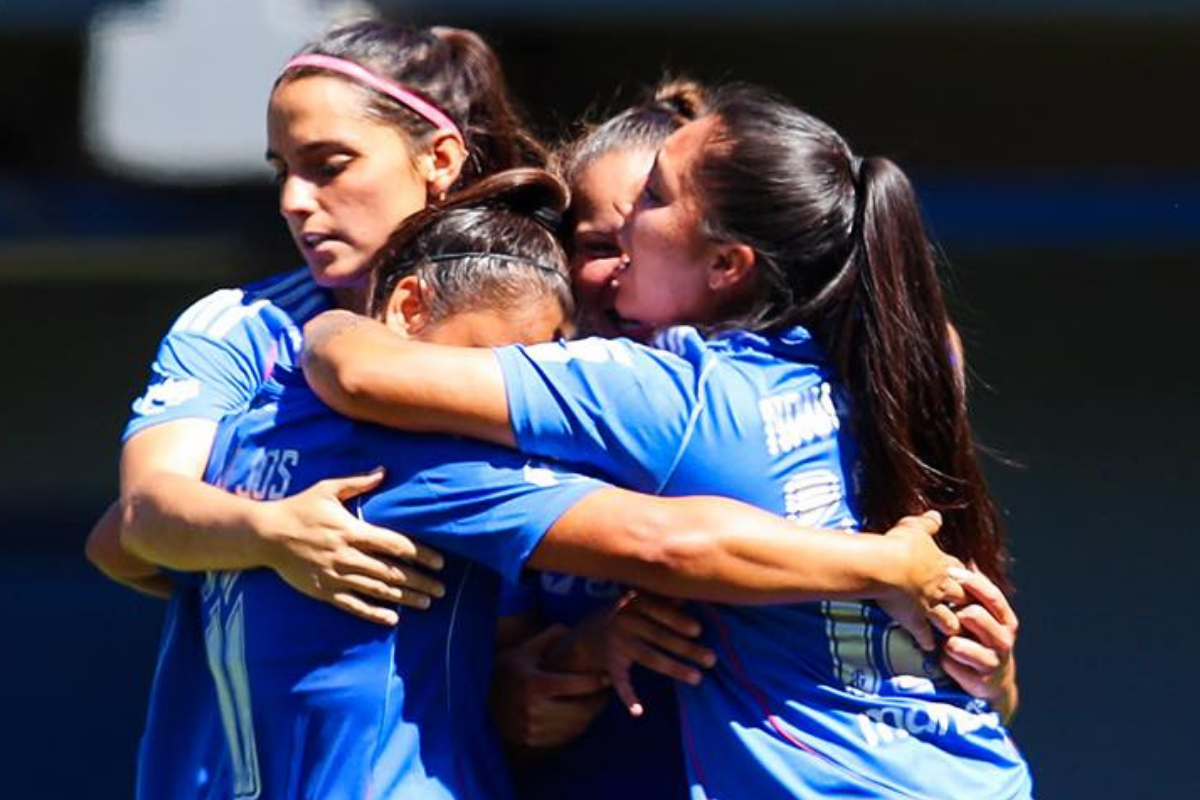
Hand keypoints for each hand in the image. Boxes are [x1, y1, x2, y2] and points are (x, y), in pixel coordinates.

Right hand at [259, 469, 444, 624]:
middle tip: (441, 588)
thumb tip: (384, 471)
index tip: (440, 562)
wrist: (265, 535)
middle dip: (419, 581)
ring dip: (404, 598)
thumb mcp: (327, 489)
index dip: (420, 554)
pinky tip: (392, 619)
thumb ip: (358, 482)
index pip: (394, 545)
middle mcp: (347, 556)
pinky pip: (353, 606)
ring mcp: (335, 576)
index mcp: (352, 531)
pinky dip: (373, 613)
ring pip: (376, 590)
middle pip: (391, 571)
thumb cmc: (299, 508)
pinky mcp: (323, 591)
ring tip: (427, 602)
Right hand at [491, 624, 611, 748]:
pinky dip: (576, 727)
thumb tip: (568, 628)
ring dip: (589, 715)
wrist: (477, 702)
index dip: (598, 680)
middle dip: (598, 701)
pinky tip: (577, 715)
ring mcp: (534, 729)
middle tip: (605, 692)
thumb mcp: (523, 651)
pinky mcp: (533, 741)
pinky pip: (566, 737)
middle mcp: (535, 710)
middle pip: (582, 710)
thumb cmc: (504, 671)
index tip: (608, 676)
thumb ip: (548, 638)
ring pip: (577, 726)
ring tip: (593, 702)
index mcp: (535, 684)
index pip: (579, 685)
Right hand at [577, 591, 714, 717]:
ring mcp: (616, 644)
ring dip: (674, 668)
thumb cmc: (628, 613)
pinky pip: (620, 681)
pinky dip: (628, 697)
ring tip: (697, 678)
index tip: (698, 630)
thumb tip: (691, 593)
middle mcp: (623, 621)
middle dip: (686, 648)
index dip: (677, 620)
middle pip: (658, 636)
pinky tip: (638, 712)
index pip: (658, 611)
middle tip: (711, 659)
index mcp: (633, 603)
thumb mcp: (641, 600)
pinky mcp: (610, 664)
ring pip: (648, 657)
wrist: (589, 632)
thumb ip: (663, 598)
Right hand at [876, 511, 967, 650]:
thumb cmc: (899, 544)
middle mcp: (940, 587)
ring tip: (956, 633)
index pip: (961, 572)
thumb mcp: (915, 527)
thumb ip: (928, 523)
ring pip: (950, 620)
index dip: (966, 576)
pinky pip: (924, 634)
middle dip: (968, 605)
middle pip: (962, 599)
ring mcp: (928, 605)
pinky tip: (930, 647)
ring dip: (953, 626)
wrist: (883, 566)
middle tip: (970, 611)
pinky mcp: (914, 619)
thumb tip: (936, 514)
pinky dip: (927, 641)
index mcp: (942, 565)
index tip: (968, 581)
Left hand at [940, 566, 1018, 719]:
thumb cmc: (982, 639)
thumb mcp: (986, 615)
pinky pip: (951, 662)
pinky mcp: (979, 679)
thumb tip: (967, 559)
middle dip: (955, 611)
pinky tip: (944, 658)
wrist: (993, 681)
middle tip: (942, 610)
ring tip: (946, 640)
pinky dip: (944, 659)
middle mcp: (1003, 638)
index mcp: (1005, 618)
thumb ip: (977, 591)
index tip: (948, 572)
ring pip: (959, 643)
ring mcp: (992, 659)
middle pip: (975, 615)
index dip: (971, 582)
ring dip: (947, 639)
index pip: (991, 595)